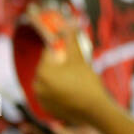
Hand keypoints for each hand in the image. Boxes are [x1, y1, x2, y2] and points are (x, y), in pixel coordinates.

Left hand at [29, 7, 109, 124]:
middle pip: (48, 69)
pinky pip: (51, 96)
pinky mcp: (47, 109)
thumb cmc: (88, 83)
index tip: (71, 53)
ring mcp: (41, 99)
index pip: (49, 54)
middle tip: (76, 70)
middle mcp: (37, 85)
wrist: (96, 111)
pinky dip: (58, 93)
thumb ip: (71, 41)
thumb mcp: (80, 60)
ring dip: (59, 80)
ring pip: (49, 83)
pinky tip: (72, 93)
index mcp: (42, 71)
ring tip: (76, 82)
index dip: (61, 51)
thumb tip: (69, 22)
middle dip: (60, 66)